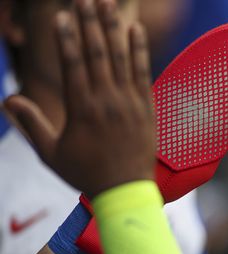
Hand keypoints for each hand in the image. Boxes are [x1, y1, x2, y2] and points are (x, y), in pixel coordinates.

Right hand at [3, 0, 154, 197]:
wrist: (126, 193)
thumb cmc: (86, 174)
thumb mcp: (50, 153)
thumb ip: (31, 124)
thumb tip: (7, 100)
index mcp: (82, 110)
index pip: (72, 65)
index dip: (66, 38)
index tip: (62, 15)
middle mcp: (107, 101)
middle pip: (97, 54)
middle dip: (90, 23)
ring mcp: (129, 103)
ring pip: (121, 58)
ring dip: (113, 27)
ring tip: (107, 3)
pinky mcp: (147, 108)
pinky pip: (143, 73)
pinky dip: (139, 50)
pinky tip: (136, 28)